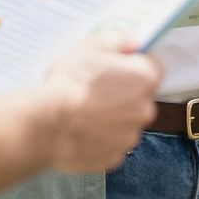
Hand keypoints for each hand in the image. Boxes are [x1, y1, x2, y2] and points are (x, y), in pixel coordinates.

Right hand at [38, 37, 161, 172]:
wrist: (46, 125)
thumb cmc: (69, 83)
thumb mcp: (90, 46)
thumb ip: (117, 40)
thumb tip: (133, 42)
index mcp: (145, 78)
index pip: (152, 67)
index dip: (133, 65)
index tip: (115, 67)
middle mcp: (146, 109)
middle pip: (139, 97)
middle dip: (122, 93)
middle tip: (94, 91)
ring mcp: (130, 136)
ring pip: (125, 122)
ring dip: (111, 118)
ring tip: (83, 114)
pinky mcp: (114, 157)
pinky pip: (111, 144)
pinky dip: (100, 139)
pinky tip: (80, 131)